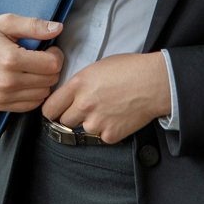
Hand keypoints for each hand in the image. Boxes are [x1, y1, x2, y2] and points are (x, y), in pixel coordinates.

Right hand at [0, 14, 63, 112]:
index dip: (56, 55)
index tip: (49, 49)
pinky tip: (26, 80)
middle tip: (40, 57)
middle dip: (50, 68)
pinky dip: (33, 94)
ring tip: (32, 69)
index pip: (52, 65)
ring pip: (42, 95)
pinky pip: (29, 106)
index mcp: (10, 59)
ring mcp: (2, 96)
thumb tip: (57, 29)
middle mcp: (7, 82)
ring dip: (43, 82)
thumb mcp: (5, 22)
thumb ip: (33, 25)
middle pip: (49, 81)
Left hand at [41, 52, 170, 143]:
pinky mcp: (110, 135)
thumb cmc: (128, 69)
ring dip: (91, 123)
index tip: (54, 112)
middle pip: (64, 121)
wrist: (154, 82)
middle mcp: (83, 105)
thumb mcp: (96, 67)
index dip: (51, 110)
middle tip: (85, 110)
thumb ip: (79, 84)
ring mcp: (96, 122)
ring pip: (83, 129)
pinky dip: (108, 130)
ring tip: (107, 110)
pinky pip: (101, 136)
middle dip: (71, 117)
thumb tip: (70, 95)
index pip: (50, 107)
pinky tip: (118, 117)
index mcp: (77, 85)